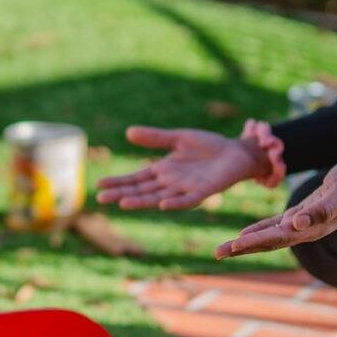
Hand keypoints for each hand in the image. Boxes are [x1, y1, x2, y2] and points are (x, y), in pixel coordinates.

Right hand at [96, 125, 270, 209]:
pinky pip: (188, 199)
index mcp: (163, 171)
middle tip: (101, 199)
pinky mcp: (204, 190)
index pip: (136, 179)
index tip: (99, 185)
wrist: (237, 152)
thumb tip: (128, 132)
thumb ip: (155, 138)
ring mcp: (186, 188)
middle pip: (142, 190)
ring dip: (142, 202)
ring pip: (159, 197)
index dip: (118, 182)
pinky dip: (175, 202)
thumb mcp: (178, 138)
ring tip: (123, 204)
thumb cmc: (209, 147)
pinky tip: (162, 204)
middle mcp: (171, 183)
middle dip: (122, 194)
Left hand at [216, 158, 336, 258]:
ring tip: (223, 250)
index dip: (256, 241)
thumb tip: (296, 224)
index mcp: (313, 227)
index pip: (278, 237)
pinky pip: (274, 226)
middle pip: (268, 242)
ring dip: (245, 243)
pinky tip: (243, 235)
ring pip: (268, 236)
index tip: (235, 244)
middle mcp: (305, 230)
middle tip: (217, 253)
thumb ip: (322, 209)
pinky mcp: (300, 215)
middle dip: (242, 247)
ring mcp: (302, 224)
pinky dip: (258, 231)